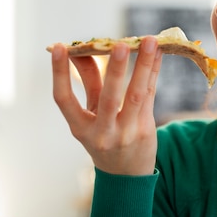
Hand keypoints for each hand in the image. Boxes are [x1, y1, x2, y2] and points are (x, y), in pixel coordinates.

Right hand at [51, 36, 162, 175]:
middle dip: (115, 70)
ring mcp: (126, 133)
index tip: (58, 47)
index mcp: (79, 129)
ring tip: (150, 41)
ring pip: (136, 95)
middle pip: (109, 98)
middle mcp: (102, 133)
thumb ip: (89, 83)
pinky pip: (151, 94)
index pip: (64, 99)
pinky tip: (158, 52)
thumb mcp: (89, 115)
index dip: (59, 73)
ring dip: (144, 65)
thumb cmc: (103, 136)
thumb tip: (84, 49)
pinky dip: (153, 71)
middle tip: (120, 45)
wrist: (126, 175)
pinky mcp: (145, 128)